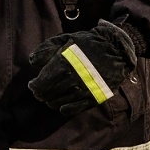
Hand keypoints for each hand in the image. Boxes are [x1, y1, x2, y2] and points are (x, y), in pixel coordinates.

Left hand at [26, 21, 140, 116]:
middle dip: (41, 94)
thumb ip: (46, 49)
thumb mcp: (65, 40)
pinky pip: (73, 110)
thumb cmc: (87, 43)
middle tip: (41, 90)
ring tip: (51, 95)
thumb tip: (32, 62)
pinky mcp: (93, 98)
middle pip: (47, 95)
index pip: (40, 85)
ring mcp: (83, 91)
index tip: (33, 83)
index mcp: (63, 65)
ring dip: (51, 101)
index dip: (34, 86)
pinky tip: (62, 104)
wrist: (117, 49)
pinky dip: (64, 109)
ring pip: (58, 104)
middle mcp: (72, 80)